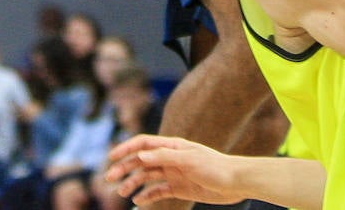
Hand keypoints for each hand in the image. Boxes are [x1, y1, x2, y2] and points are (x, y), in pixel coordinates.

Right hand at [106, 135, 237, 205]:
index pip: (144, 143)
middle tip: (109, 180)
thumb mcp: (189, 159)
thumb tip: (141, 153)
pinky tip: (138, 201)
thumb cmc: (214, 167)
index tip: (111, 158)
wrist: (235, 182)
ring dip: (133, 183)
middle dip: (124, 168)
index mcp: (173, 146)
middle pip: (142, 161)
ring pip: (147, 177)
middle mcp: (171, 158)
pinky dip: (147, 196)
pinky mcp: (179, 187)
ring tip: (122, 192)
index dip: (126, 148)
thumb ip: (165, 156)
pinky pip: (158, 191)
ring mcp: (174, 173)